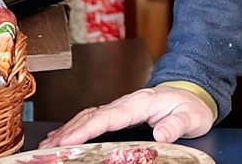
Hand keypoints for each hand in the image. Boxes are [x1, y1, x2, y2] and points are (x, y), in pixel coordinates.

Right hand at [39, 85, 214, 147]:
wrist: (193, 93)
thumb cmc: (190, 106)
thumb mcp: (190, 117)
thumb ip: (176, 124)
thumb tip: (161, 134)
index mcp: (140, 103)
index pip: (108, 117)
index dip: (87, 129)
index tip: (69, 139)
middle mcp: (126, 103)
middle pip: (92, 116)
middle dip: (68, 131)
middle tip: (49, 148)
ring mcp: (121, 106)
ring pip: (88, 115)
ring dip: (68, 129)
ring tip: (48, 144)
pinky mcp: (119, 111)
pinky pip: (93, 117)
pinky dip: (75, 126)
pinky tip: (64, 135)